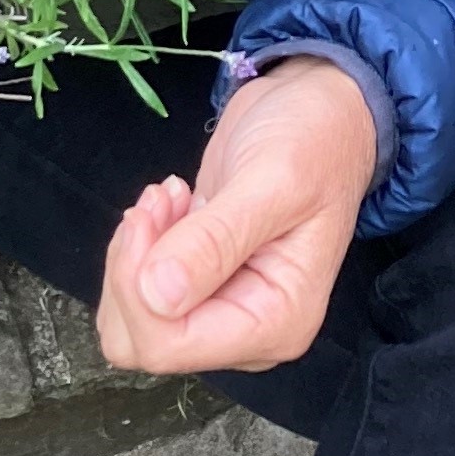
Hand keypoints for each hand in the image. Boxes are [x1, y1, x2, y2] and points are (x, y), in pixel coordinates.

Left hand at [95, 55, 377, 376]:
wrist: (322, 111)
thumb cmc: (314, 140)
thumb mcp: (273, 180)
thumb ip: (216, 240)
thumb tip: (158, 295)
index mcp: (275, 322)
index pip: (170, 345)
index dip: (138, 287)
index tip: (152, 212)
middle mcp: (245, 329)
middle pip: (143, 341)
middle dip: (132, 270)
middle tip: (159, 203)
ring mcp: (221, 309)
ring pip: (133, 319)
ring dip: (134, 255)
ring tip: (168, 198)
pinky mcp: (201, 284)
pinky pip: (140, 292)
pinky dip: (140, 246)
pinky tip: (173, 203)